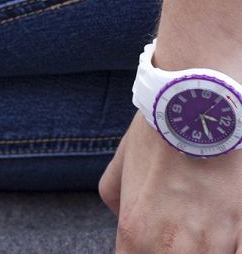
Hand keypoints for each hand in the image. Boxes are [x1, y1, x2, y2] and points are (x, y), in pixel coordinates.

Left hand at [99, 115, 241, 251]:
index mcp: (135, 231)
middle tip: (174, 233)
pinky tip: (225, 239)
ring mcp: (214, 240)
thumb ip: (116, 199)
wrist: (203, 108)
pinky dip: (230, 249)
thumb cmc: (160, 134)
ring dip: (201, 249)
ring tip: (198, 230)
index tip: (146, 243)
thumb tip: (123, 217)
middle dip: (169, 252)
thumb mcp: (121, 166)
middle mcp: (173, 243)